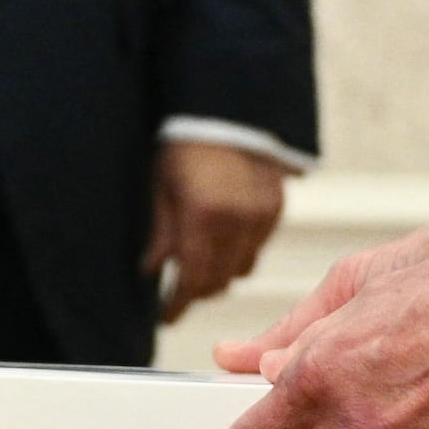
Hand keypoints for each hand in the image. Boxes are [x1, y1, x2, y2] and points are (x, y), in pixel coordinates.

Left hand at [149, 140, 289, 322]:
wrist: (228, 112)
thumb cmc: (186, 147)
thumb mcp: (163, 188)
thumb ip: (162, 234)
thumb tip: (152, 271)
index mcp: (202, 215)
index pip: (192, 280)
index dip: (177, 304)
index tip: (167, 316)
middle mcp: (237, 221)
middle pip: (219, 282)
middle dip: (197, 291)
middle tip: (179, 290)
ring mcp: (261, 217)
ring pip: (241, 270)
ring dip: (220, 273)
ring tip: (201, 262)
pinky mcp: (275, 210)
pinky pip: (257, 248)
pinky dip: (239, 252)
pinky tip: (223, 239)